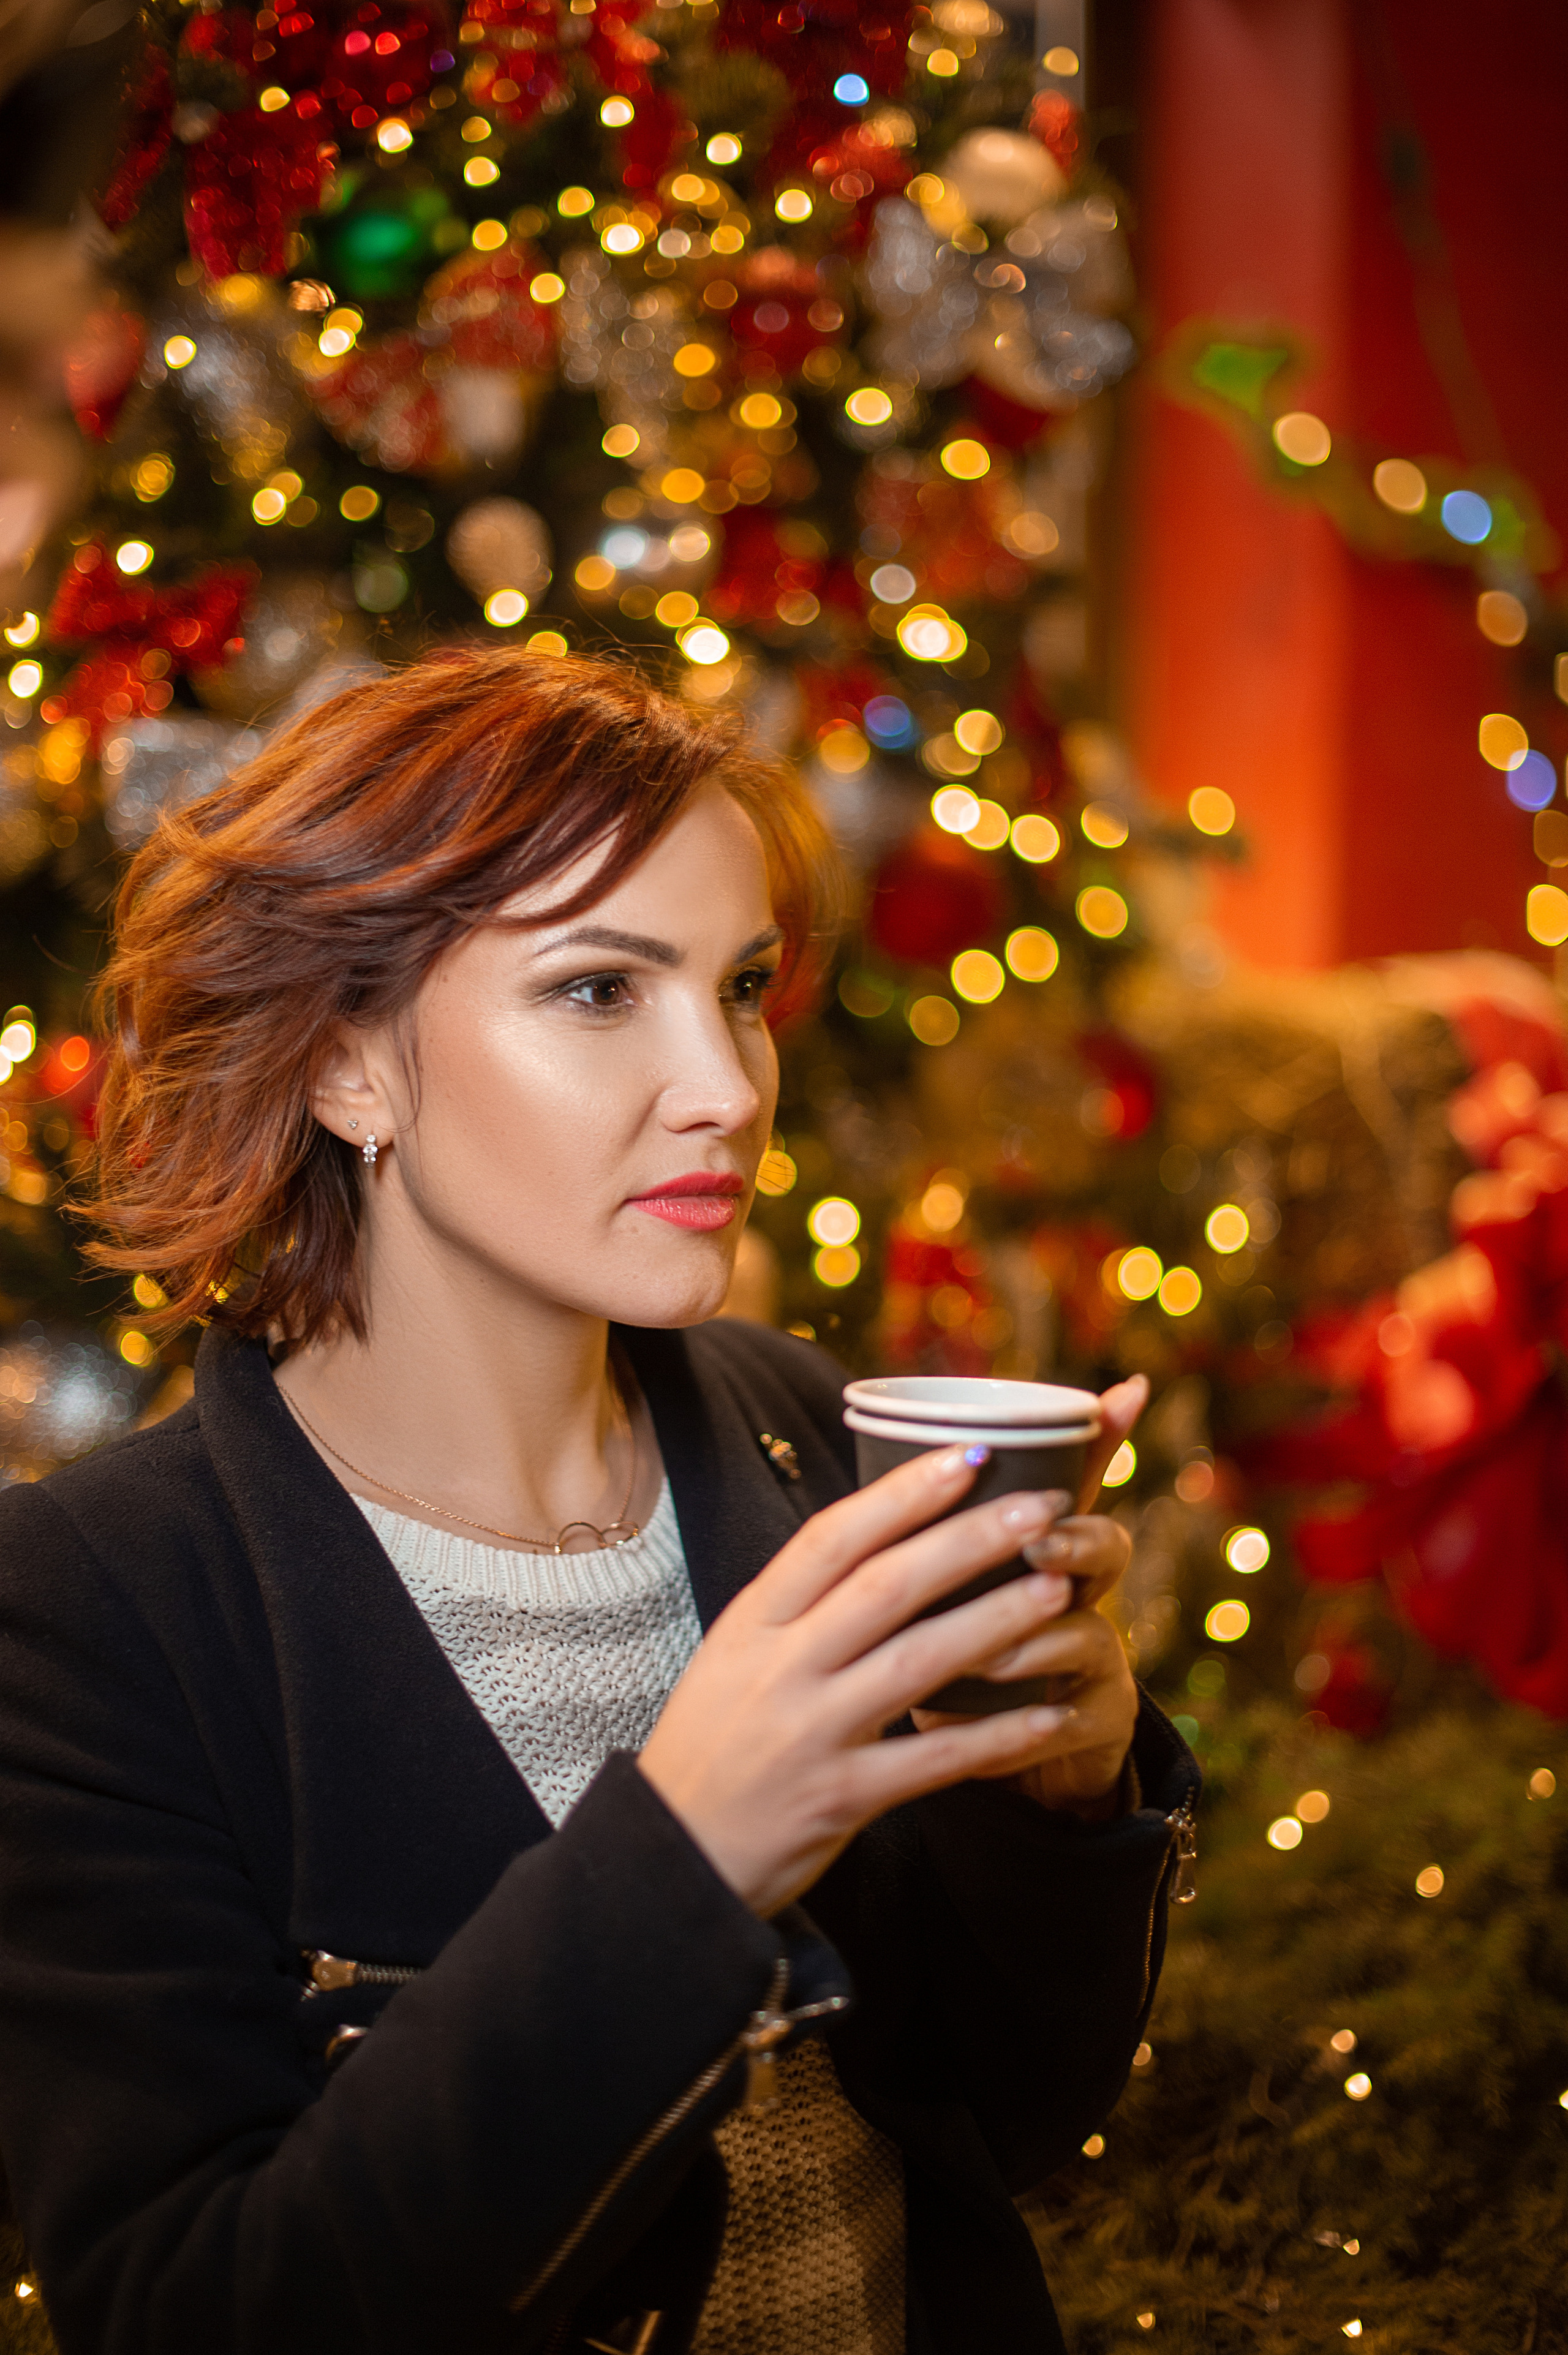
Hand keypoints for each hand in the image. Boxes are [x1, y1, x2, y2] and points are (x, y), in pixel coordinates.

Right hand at [639, 1448, 1097, 1916]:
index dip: (901, 1493)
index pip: (831, 1539)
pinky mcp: (839, 1799)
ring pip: (917, 1663)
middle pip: (885, 1587)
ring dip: (994, 1621)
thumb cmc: (712, 1743)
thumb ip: (798, 1603)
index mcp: (751, 1622)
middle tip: (1041, 1506)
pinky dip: (995, 1737)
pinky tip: (1049, 1715)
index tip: (966, 1456)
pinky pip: (933, 1761)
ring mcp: (810, 1734)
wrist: (674, 1857)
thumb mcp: (733, 1655)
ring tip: (1058, 1589)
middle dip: (968, 1540)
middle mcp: (779, 1669)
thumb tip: (881, 1530)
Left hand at [909, 1375, 1146, 1818]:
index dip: (1100, 1440)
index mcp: (1040, 1544)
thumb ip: (922, 1530)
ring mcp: (1096, 1661)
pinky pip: (1076, 1720)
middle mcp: (1080, 1592)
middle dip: (1073, 1540)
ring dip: (1034, 1642)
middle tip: (1033, 1545)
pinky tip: (1002, 1730)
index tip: (1110, 1401)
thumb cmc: (950, 1660)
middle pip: (1104, 1546)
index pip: (1076, 1478)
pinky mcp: (1097, 1726)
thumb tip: (900, 1449)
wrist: (995, 1762)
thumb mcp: (929, 1591)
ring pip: (1087, 1633)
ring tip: (986, 1657)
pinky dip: (1032, 1726)